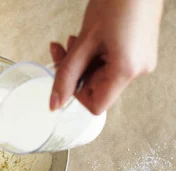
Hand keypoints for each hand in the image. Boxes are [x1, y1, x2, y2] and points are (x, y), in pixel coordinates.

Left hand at [50, 0, 163, 114]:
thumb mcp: (85, 41)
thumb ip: (67, 74)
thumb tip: (54, 104)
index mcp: (126, 71)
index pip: (96, 105)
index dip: (75, 94)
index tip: (64, 74)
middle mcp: (139, 70)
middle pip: (98, 88)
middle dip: (76, 72)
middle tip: (61, 50)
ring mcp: (142, 60)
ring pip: (104, 74)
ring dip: (84, 61)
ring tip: (74, 39)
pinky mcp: (141, 50)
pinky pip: (114, 62)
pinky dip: (97, 54)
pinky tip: (90, 37)